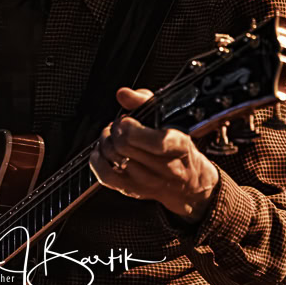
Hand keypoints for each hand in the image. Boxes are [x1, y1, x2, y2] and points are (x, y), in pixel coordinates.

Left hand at [90, 87, 220, 222]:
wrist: (189, 183)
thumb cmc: (177, 146)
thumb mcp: (171, 118)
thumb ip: (146, 101)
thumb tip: (123, 94)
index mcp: (178, 146)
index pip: (155, 142)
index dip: (132, 127)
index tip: (127, 119)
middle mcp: (164, 168)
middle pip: (124, 146)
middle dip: (115, 129)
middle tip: (119, 124)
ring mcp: (147, 182)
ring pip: (113, 157)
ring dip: (106, 141)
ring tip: (113, 136)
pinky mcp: (132, 190)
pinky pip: (104, 175)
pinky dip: (97, 159)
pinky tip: (103, 150)